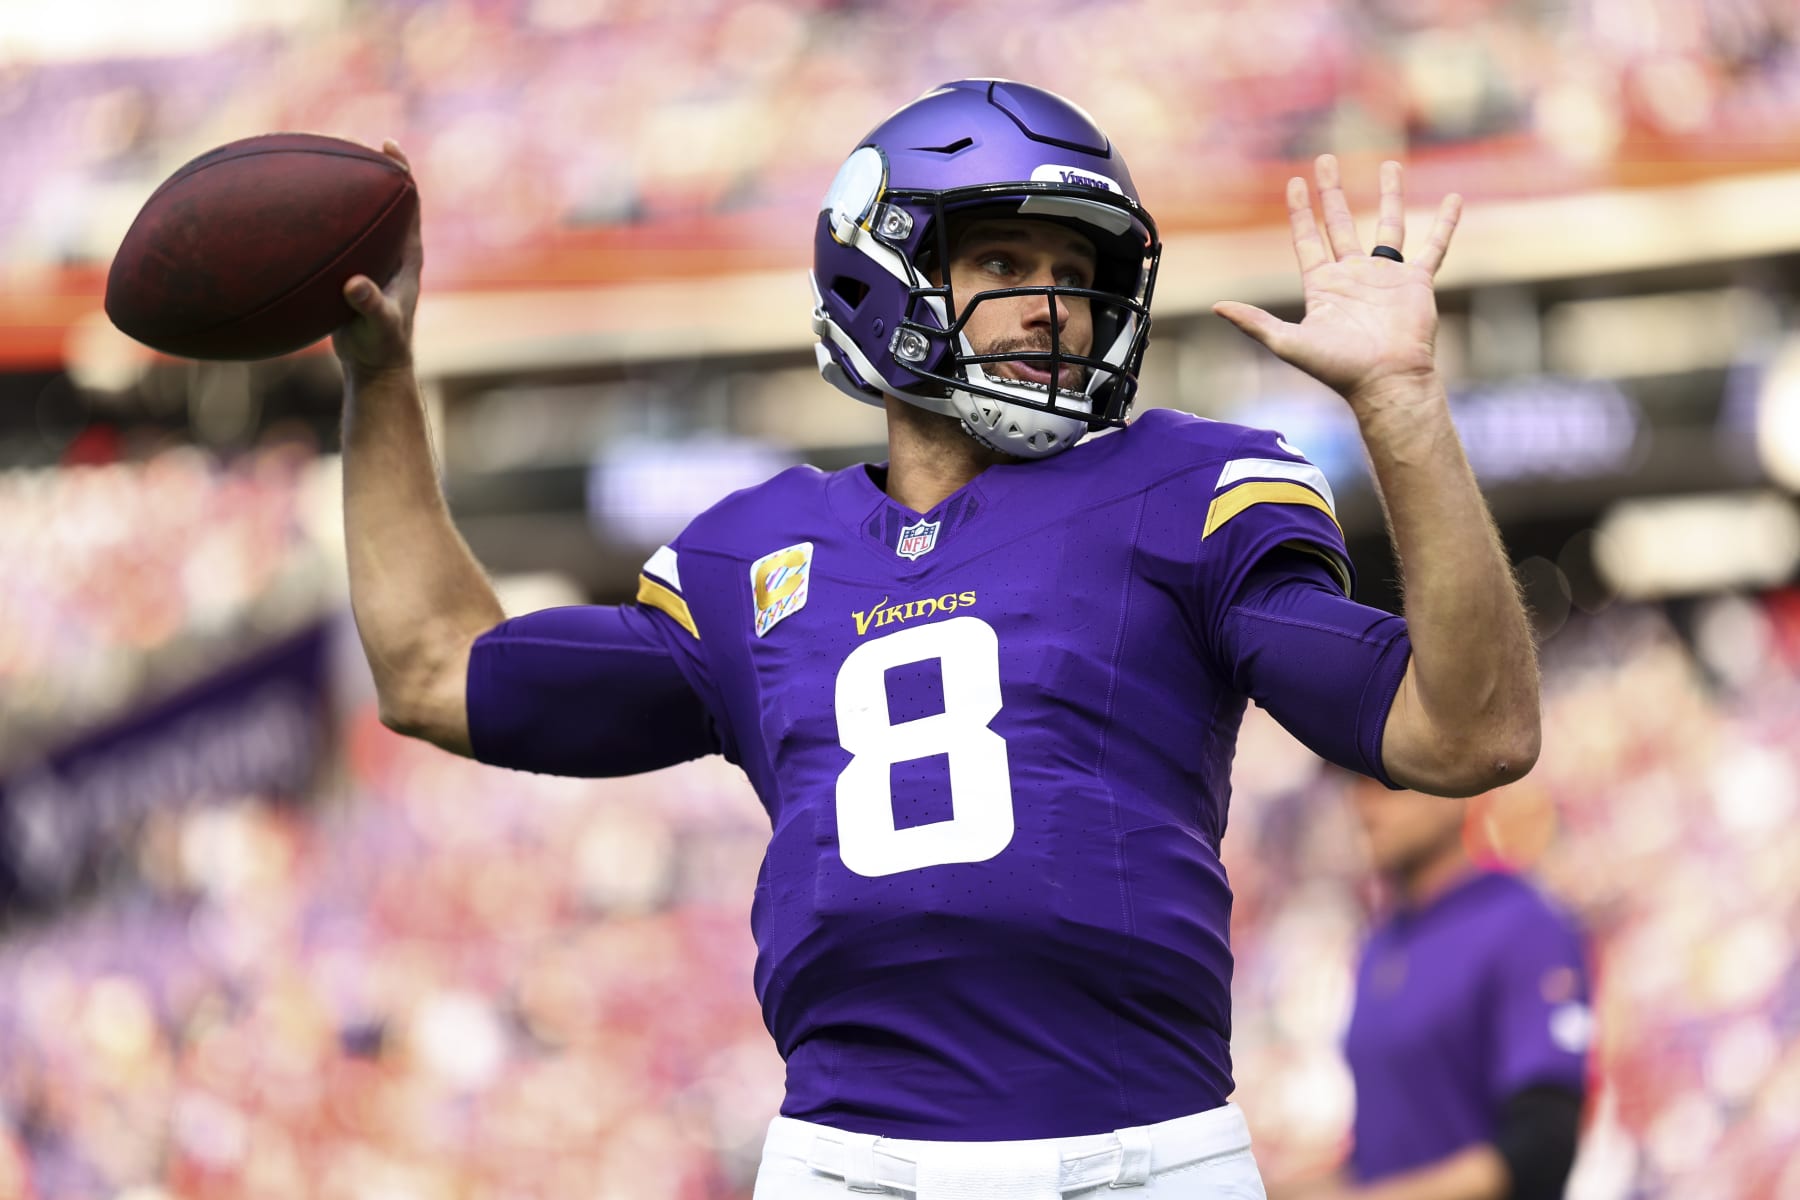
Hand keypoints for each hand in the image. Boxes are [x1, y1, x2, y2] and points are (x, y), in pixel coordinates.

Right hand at [333, 140, 421, 375]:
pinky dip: (319, 221)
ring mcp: (371, 260)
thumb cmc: (381, 346)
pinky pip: (336, 236)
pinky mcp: (351, 271)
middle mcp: (392, 252)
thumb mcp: (378, 326)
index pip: (410, 203)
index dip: (401, 173)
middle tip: (345, 142)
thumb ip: (370, 305)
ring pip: (358, 217)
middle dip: (369, 170)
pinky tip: (290, 209)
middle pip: (384, 201)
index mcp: (407, 256)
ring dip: (341, 193)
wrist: (373, 366)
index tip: (387, 145)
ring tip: (314, 164)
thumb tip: (354, 285)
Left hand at [1213, 154, 1459, 409]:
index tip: (1295, 183)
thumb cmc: (1338, 368)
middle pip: (1341, 224)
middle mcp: (1353, 276)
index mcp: (1324, 286)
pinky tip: (1455, 199)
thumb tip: (1217, 307)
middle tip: (1326, 161)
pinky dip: (1445, 223)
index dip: (1301, 212)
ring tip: (1389, 165)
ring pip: (1389, 225)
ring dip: (1389, 195)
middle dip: (1333, 193)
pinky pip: (1434, 246)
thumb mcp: (1289, 343)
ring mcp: (1386, 278)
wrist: (1385, 381)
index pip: (1308, 239)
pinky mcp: (1416, 283)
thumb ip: (1255, 323)